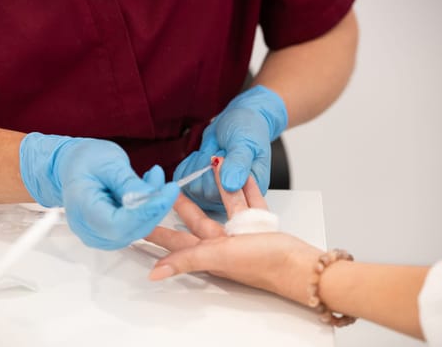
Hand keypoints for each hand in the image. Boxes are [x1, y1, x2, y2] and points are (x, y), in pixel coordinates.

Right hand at [20, 133, 179, 249]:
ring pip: (139, 228)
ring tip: (155, 177)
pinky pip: (138, 225)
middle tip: (168, 185)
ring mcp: (101, 235)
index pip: (117, 224)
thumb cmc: (84, 162)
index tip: (165, 194)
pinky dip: (149, 208)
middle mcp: (90, 230)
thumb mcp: (107, 162)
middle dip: (155, 207)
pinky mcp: (113, 233)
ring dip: (155, 205)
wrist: (72, 167)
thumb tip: (149, 197)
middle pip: (131, 229)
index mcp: (81, 210)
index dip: (145, 212)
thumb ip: (127, 182)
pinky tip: (150, 187)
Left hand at [147, 157, 322, 304]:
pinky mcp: (260, 226)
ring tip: (210, 166)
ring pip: (224, 204)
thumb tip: (154, 274)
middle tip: (167, 188)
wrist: (301, 265)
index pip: (173, 240)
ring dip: (217, 186)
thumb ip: (186, 260)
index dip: (155, 230)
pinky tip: (241, 174)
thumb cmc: (263, 264)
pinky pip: (249, 200)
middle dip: (182, 202)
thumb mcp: (219, 257)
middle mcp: (221, 244)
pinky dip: (245, 187)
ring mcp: (241, 234)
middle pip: (195, 219)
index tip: (140, 220)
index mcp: (207, 252)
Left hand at [174, 85, 287, 210]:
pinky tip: (201, 156)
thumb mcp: (245, 142)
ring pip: (192, 188)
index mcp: (250, 190)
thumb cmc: (247, 129)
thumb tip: (231, 185)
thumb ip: (238, 164)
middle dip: (207, 167)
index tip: (224, 154)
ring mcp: (216, 193)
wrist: (236, 119)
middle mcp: (233, 195)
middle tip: (218, 152)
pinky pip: (183, 182)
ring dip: (198, 165)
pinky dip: (188, 165)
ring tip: (211, 153)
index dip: (218, 173)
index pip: (225, 195)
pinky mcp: (201, 186)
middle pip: (205, 193)